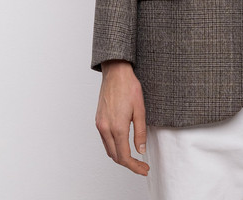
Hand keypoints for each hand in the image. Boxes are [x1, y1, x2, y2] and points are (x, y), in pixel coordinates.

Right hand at [95, 60, 149, 175]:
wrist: (115, 73)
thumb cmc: (129, 87)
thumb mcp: (140, 109)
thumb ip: (140, 132)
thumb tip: (141, 149)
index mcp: (117, 127)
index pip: (124, 156)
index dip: (134, 166)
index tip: (143, 169)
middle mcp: (105, 128)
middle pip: (115, 156)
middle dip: (129, 164)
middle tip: (142, 166)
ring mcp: (100, 124)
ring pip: (108, 149)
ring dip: (120, 156)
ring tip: (134, 157)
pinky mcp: (98, 120)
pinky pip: (104, 140)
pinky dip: (113, 147)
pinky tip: (122, 144)